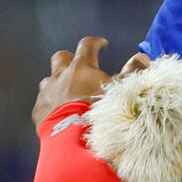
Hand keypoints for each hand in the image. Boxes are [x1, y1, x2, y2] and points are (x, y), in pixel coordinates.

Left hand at [33, 38, 149, 126]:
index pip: (87, 46)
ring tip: (67, 91)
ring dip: (58, 82)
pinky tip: (59, 112)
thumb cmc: (100, 110)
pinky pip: (43, 102)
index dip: (95, 43)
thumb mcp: (122, 91)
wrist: (75, 137)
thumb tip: (142, 57)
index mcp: (81, 67)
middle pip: (61, 58)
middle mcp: (60, 75)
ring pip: (49, 79)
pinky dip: (51, 103)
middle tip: (79, 65)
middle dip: (70, 58)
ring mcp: (47, 92)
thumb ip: (132, 73)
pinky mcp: (39, 110)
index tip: (102, 44)